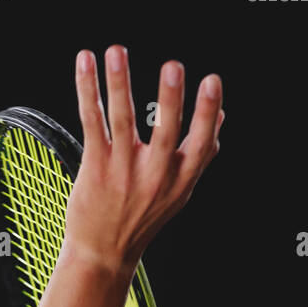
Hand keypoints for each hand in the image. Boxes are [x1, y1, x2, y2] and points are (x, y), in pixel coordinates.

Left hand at [63, 46, 223, 276]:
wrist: (103, 254)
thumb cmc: (143, 219)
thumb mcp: (179, 193)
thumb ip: (200, 155)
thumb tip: (221, 118)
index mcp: (179, 180)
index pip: (200, 145)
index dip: (208, 113)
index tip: (213, 82)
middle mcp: (153, 176)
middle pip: (164, 134)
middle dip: (169, 100)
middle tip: (173, 66)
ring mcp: (122, 172)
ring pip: (122, 122)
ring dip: (119, 84)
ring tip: (117, 52)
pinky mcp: (94, 168)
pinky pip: (92, 123)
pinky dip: (87, 91)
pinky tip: (86, 63)